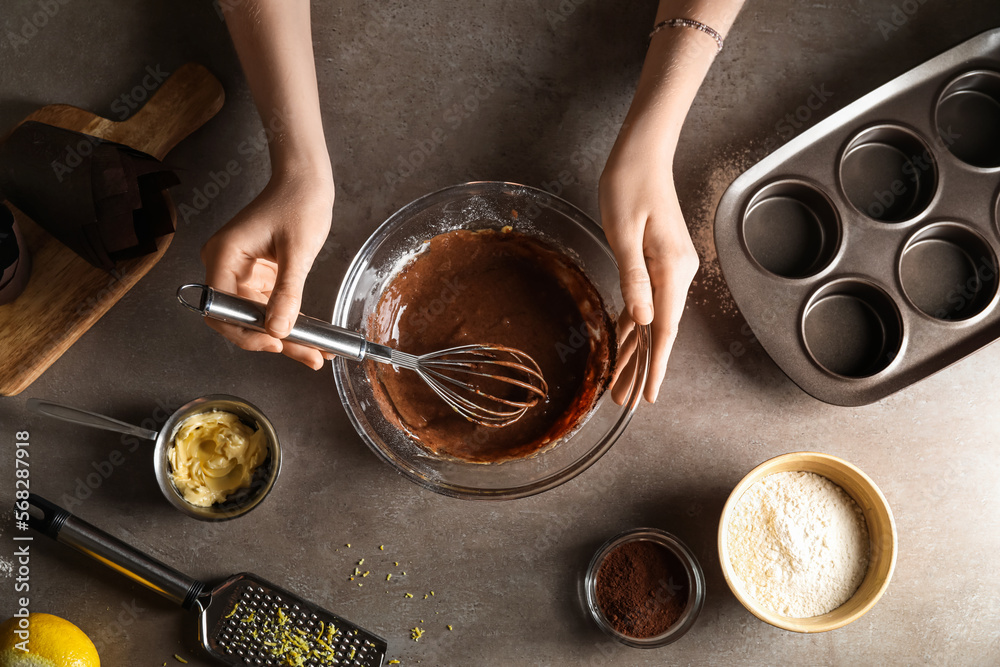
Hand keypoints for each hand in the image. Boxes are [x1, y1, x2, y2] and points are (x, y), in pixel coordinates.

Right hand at [200, 170, 334, 368]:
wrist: (305, 180)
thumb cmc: (299, 202)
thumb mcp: (297, 251)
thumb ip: (288, 292)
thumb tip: (279, 330)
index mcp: (224, 255)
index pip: (220, 308)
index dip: (245, 332)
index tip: (274, 343)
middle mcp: (226, 267)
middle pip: (239, 318)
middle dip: (272, 340)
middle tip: (307, 357)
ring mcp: (241, 273)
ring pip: (256, 318)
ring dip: (286, 337)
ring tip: (316, 354)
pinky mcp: (258, 277)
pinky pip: (269, 307)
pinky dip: (289, 322)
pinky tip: (312, 338)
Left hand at [600, 135, 698, 403]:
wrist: (643, 153)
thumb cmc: (629, 185)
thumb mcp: (624, 232)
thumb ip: (633, 278)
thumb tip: (641, 320)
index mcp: (671, 269)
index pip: (663, 329)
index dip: (655, 366)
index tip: (648, 396)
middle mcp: (677, 273)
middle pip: (659, 332)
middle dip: (642, 368)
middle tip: (624, 401)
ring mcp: (670, 268)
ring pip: (652, 321)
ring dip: (637, 351)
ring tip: (621, 384)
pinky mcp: (659, 261)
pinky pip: (647, 302)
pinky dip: (635, 326)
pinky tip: (625, 345)